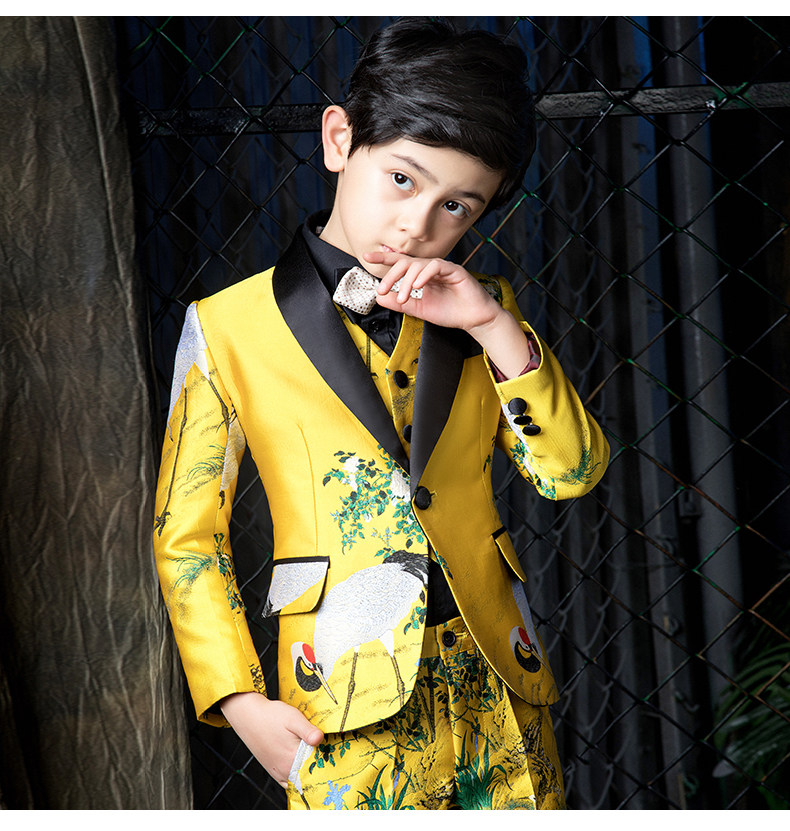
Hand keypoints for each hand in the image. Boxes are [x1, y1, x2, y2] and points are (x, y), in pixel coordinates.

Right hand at [219, 692, 323, 787]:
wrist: (248, 716)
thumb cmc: (270, 716)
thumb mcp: (293, 718)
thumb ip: (308, 730)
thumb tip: (320, 738)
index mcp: (293, 759)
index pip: (317, 768)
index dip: (328, 763)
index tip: (336, 756)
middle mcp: (285, 770)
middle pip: (309, 777)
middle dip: (320, 770)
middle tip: (330, 760)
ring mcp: (278, 772)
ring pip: (299, 781)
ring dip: (309, 774)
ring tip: (318, 762)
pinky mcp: (273, 770)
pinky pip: (289, 781)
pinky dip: (298, 777)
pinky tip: (303, 767)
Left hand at [364, 250, 532, 378]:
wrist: (473, 319)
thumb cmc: (450, 312)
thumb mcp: (419, 309)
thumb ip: (400, 303)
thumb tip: (379, 298)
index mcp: (421, 276)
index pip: (400, 263)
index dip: (384, 258)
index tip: (367, 257)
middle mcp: (430, 269)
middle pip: (406, 263)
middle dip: (391, 275)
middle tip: (382, 289)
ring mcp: (442, 268)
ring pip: (418, 265)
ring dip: (406, 281)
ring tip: (402, 297)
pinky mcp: (454, 270)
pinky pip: (436, 266)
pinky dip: (425, 275)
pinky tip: (418, 286)